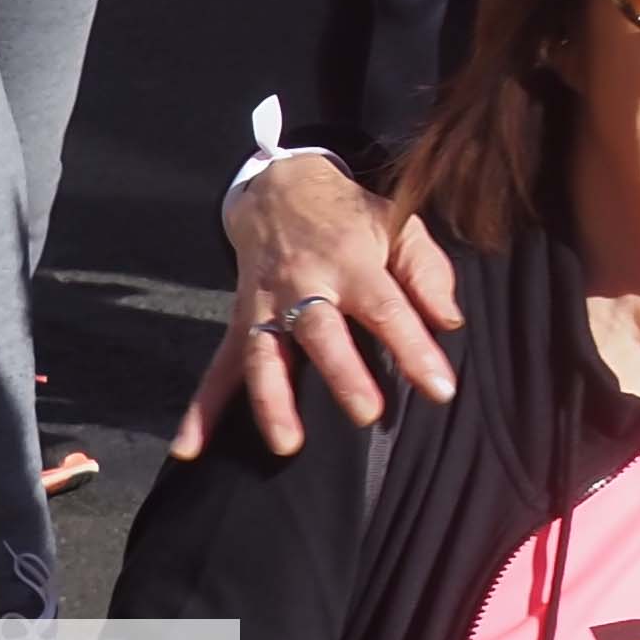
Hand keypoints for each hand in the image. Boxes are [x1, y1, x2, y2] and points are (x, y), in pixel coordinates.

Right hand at [176, 160, 453, 460]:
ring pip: (264, 356)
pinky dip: (201, 410)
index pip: (388, 308)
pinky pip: (218, 369)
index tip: (441, 389)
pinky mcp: (240, 324)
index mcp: (351, 262)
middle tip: (367, 414)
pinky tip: (189, 449)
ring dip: (272, 401)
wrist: (281, 191)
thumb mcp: (401, 226)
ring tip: (286, 445)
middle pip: (319, 331)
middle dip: (341, 373)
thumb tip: (450, 322)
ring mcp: (265, 307)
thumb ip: (429, 273)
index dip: (415, 348)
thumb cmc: (353, 219)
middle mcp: (303, 285)